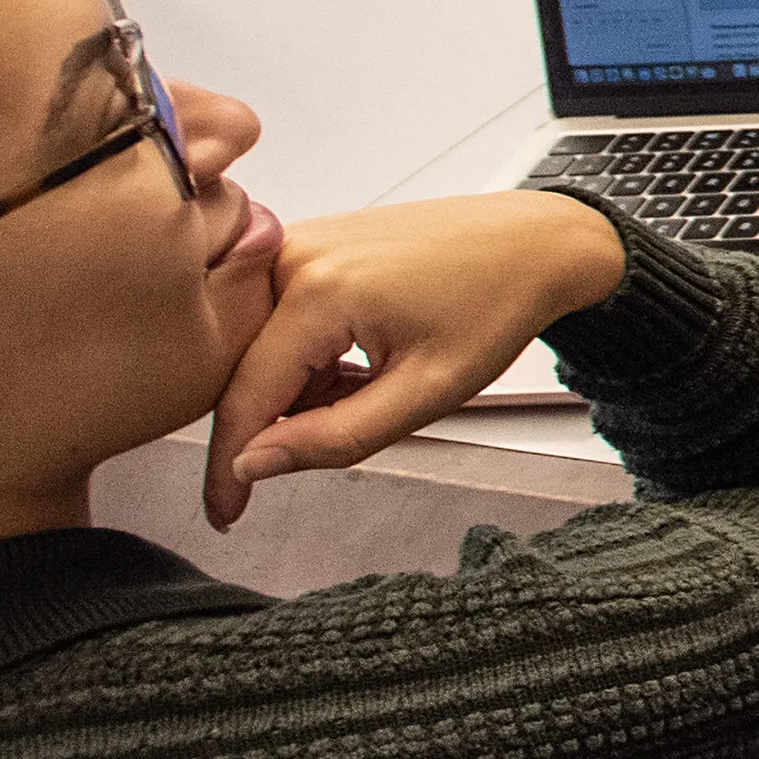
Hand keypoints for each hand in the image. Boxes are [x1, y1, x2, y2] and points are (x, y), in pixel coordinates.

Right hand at [203, 191, 623, 518]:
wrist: (533, 242)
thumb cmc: (495, 304)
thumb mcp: (425, 392)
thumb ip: (334, 437)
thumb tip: (251, 466)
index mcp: (316, 288)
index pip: (244, 398)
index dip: (228, 469)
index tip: (225, 516)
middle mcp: (290, 254)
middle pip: (243, 372)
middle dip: (281, 419)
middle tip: (356, 418)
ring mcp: (294, 242)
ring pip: (260, 350)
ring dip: (302, 388)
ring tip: (378, 380)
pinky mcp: (305, 245)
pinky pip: (277, 320)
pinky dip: (309, 358)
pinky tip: (364, 360)